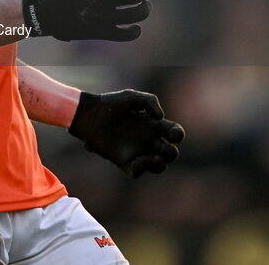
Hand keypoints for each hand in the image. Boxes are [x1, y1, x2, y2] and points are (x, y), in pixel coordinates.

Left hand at [68, 90, 184, 176]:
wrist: (89, 114)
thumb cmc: (110, 104)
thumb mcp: (132, 96)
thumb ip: (150, 101)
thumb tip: (160, 118)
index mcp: (152, 125)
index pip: (175, 134)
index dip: (178, 135)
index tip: (172, 133)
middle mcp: (147, 140)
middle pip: (171, 153)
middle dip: (171, 153)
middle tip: (159, 146)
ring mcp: (137, 152)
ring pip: (158, 166)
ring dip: (160, 165)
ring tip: (152, 159)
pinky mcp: (123, 161)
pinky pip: (137, 172)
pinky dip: (140, 169)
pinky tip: (137, 161)